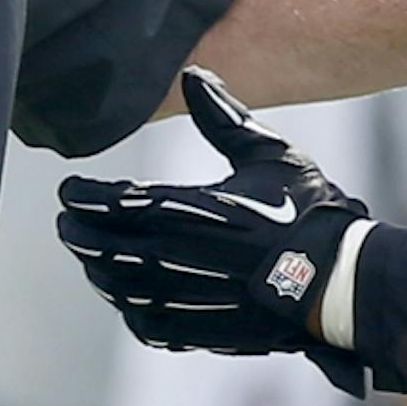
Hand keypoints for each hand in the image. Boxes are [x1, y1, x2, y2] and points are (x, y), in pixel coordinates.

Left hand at [57, 68, 368, 385]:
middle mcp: (177, 258)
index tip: (70, 189)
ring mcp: (184, 299)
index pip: (112, 203)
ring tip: (92, 253)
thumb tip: (193, 75)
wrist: (338, 281)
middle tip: (68, 220)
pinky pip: (145, 322)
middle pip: (101, 247)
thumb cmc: (306, 213)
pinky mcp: (198, 330)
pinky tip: (127, 294)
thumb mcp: (269, 154)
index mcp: (189, 211)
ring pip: (116, 287)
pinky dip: (128, 306)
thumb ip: (224, 118)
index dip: (82, 196)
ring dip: (97, 267)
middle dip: (78, 231)